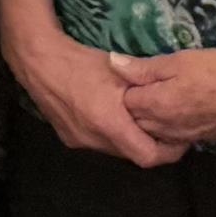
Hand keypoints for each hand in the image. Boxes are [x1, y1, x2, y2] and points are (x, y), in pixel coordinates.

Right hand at [7, 25, 181, 166]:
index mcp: (110, 124)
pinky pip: (96, 142)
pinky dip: (108, 133)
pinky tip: (105, 113)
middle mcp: (93, 139)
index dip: (168, 152)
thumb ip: (147, 91)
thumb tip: (172, 102)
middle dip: (148, 141)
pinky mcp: (67, 137)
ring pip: (113, 148)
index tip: (178, 138)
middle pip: (131, 153)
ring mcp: (78, 140)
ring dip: (126, 137)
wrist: (38, 60)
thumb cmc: (82, 62)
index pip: (148, 156)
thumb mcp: (121, 72)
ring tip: (132, 116)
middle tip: (159, 123)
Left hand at [115, 47, 215, 146]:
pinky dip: (171, 127)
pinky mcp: (204, 139)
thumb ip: (144, 67)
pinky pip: (177, 137)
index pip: (123, 104)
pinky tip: (179, 111)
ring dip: (152, 119)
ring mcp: (186, 137)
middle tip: (143, 87)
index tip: (132, 77)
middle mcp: (167, 128)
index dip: (126, 89)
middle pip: (137, 122)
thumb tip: (112, 63)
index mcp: (156, 106)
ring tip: (160, 99)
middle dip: (134, 107)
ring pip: (156, 133)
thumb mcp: (179, 61)